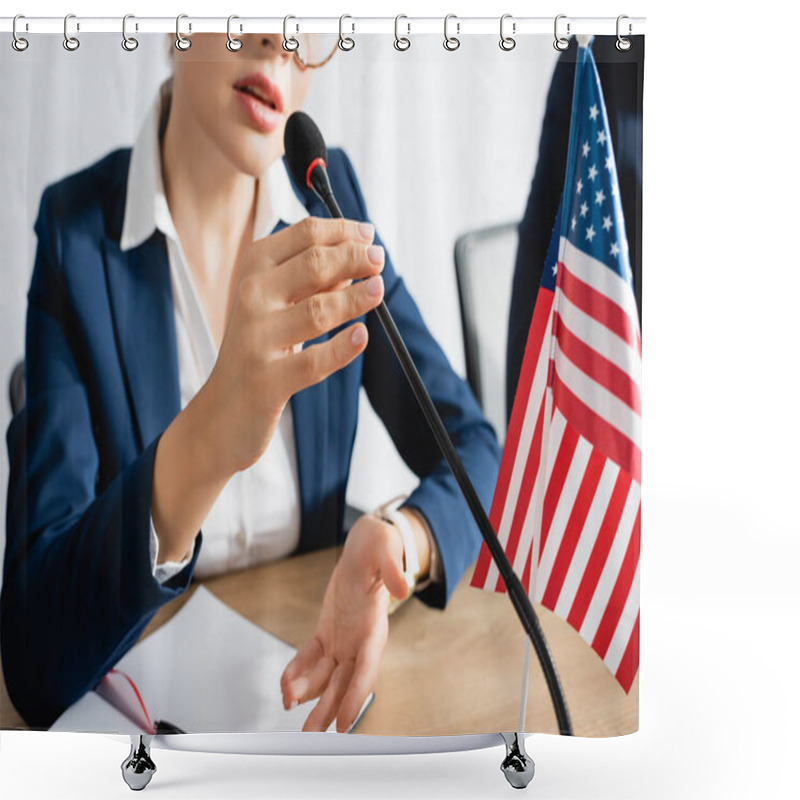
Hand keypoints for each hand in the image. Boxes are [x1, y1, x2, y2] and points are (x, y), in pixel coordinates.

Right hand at [151, 217, 383, 561]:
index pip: (303, 235)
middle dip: (353, 257)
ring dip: (355, 298)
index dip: (341, 231)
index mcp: (253, 270)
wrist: (221, 412)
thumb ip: (312, 281)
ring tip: (378, 289)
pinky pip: (314, 361)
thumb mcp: (276, 305)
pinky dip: (342, 347)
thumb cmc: (257, 351)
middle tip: (379, 258)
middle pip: (313, 265)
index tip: (368, 233)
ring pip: (318, 310)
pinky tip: (362, 336)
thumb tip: (356, 258)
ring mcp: (258, 339)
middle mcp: (251, 298)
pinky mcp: (268, 380)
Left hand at [280, 515, 408, 732]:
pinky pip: (311, 656)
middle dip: (329, 709)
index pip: (367, 668)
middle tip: (312, 735)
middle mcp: (360, 639)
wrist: (368, 545)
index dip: (356, 695)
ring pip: (326, 675)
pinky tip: (285, 682)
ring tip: (288, 705)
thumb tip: (403, 587)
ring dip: (308, 693)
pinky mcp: (329, 631)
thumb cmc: (380, 547)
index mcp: (375, 627)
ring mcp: (344, 638)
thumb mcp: (386, 551)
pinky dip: (298, 671)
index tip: (346, 722)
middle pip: (344, 682)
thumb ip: (393, 569)